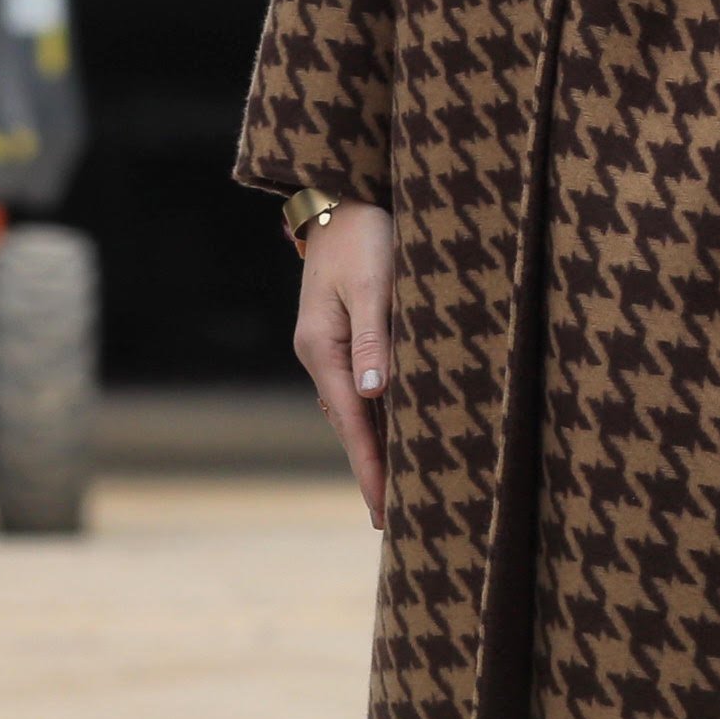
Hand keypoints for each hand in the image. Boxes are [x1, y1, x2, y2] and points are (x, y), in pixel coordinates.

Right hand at [293, 202, 396, 523]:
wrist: (343, 195)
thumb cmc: (365, 235)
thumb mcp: (373, 282)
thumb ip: (373, 336)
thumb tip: (373, 394)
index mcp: (322, 348)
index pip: (351, 423)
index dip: (370, 468)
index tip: (384, 512)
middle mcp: (321, 354)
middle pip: (349, 426)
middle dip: (371, 471)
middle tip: (393, 522)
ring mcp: (330, 346)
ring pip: (355, 411)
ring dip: (375, 448)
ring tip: (398, 492)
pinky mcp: (344, 335)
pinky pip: (361, 390)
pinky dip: (377, 419)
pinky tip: (395, 434)